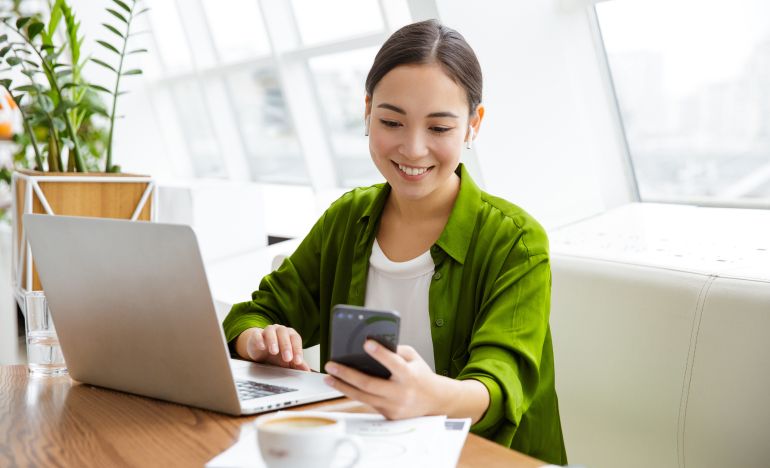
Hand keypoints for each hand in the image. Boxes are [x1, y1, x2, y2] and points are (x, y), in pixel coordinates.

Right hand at [237, 325, 310, 370]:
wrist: (259, 349)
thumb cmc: (276, 353)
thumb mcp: (287, 359)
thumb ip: (296, 364)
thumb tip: (306, 371)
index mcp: (290, 334)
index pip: (296, 339)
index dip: (298, 350)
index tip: (298, 361)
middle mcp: (279, 330)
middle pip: (284, 334)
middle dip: (286, 346)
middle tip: (287, 358)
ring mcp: (267, 331)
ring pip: (271, 332)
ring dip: (273, 341)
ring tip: (274, 352)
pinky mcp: (256, 335)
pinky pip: (257, 334)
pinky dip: (259, 340)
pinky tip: (262, 347)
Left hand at [323, 341, 442, 418]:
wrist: (434, 402)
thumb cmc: (421, 375)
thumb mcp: (413, 358)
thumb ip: (396, 351)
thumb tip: (372, 345)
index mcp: (409, 376)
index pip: (394, 364)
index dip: (380, 353)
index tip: (367, 343)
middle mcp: (401, 393)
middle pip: (370, 384)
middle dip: (347, 374)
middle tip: (332, 365)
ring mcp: (393, 406)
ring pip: (363, 397)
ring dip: (342, 386)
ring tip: (328, 376)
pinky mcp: (387, 415)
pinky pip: (367, 403)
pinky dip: (353, 393)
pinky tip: (341, 385)